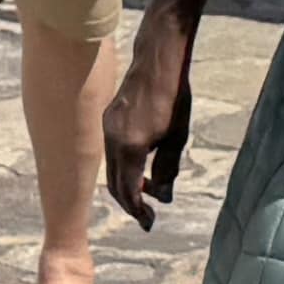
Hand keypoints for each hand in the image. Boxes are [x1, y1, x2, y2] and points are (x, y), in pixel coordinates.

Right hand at [102, 22, 197, 224]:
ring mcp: (106, 127)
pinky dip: (124, 167)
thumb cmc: (174, 96)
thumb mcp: (177, 137)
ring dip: (128, 184)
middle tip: (148, 216)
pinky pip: (112, 153)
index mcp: (130, 146)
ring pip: (112, 168)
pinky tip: (142, 168)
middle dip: (130, 203)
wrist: (158, 60)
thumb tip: (163, 196)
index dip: (138, 210)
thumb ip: (168, 168)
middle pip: (115, 183)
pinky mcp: (108, 119)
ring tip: (151, 192)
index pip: (129, 190)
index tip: (149, 223)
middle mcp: (112, 139)